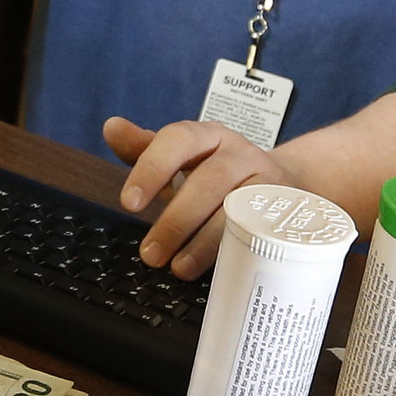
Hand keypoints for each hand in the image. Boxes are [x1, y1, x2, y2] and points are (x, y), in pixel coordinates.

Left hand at [104, 116, 298, 277]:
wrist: (279, 183)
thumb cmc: (216, 173)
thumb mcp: (182, 160)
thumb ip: (144, 148)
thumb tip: (111, 127)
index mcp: (206, 135)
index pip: (178, 140)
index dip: (152, 168)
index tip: (129, 203)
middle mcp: (238, 151)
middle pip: (209, 180)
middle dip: (176, 219)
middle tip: (150, 253)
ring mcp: (264, 178)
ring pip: (237, 207)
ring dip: (205, 241)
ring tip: (179, 268)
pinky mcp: (285, 206)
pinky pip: (262, 228)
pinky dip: (238, 249)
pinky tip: (220, 267)